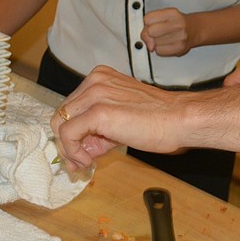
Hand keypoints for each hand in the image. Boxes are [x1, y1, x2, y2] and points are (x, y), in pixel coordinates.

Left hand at [50, 65, 182, 171]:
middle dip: (67, 143)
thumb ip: (98, 129)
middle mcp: (95, 81)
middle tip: (80, 162)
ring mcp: (95, 94)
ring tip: (86, 162)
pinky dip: (72, 152)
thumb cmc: (159, 118)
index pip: (70, 106)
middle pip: (61, 115)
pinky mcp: (97, 111)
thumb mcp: (121, 117)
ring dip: (69, 149)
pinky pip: (68, 134)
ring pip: (60, 124)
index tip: (79, 152)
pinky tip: (88, 160)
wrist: (179, 119)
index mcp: (100, 77)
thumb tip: (78, 151)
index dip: (71, 132)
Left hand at [141, 7, 193, 56]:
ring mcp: (180, 37)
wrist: (194, 29)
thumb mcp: (165, 15)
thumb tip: (146, 41)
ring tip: (165, 37)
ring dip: (155, 42)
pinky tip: (167, 44)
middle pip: (150, 32)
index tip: (152, 23)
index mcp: (172, 13)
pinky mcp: (179, 49)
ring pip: (153, 43)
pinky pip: (159, 52)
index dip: (147, 22)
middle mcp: (178, 25)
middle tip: (157, 32)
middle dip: (150, 33)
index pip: (147, 19)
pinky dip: (160, 49)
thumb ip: (151, 23)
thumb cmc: (178, 22)